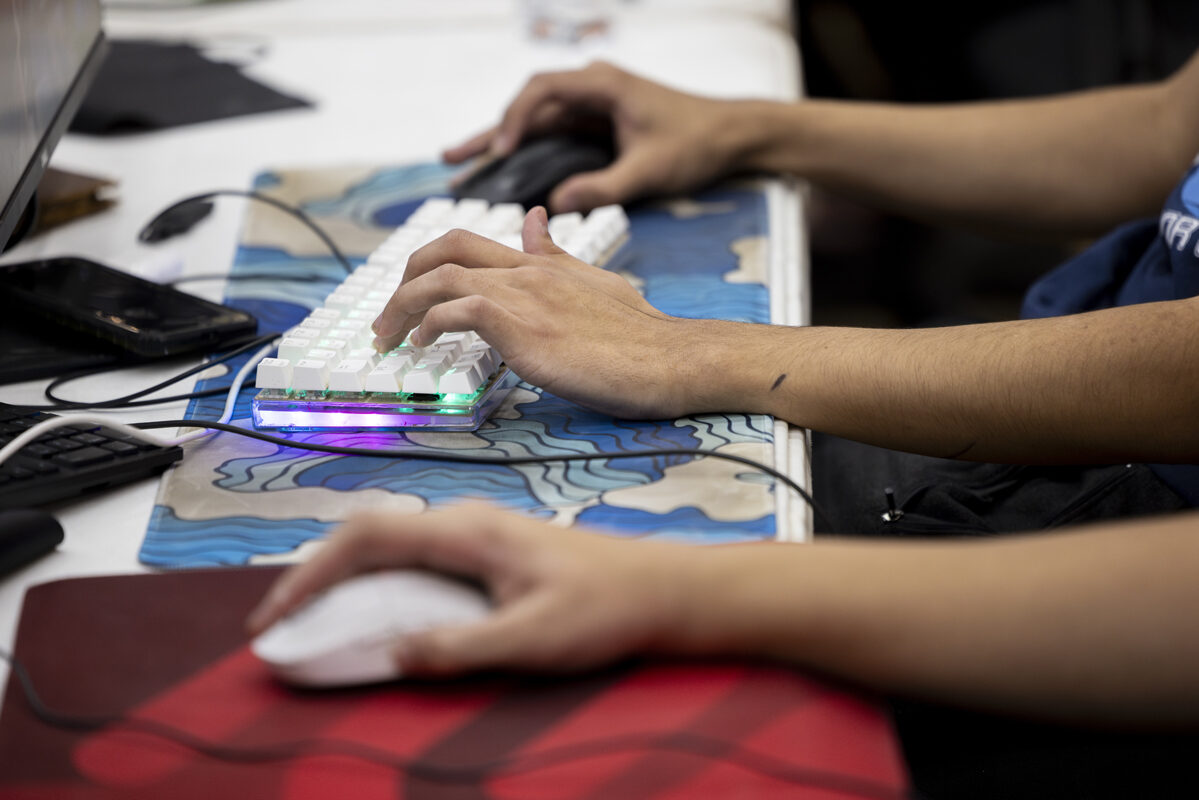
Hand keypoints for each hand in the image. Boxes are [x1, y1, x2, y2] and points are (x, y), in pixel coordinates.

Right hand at [246, 504, 691, 676]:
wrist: (660, 590)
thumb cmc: (606, 608)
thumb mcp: (533, 638)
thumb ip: (461, 646)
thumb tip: (390, 654)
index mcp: (468, 531)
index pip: (365, 538)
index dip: (309, 573)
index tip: (274, 615)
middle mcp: (464, 522)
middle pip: (367, 536)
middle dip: (314, 577)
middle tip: (281, 627)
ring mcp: (475, 533)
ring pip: (389, 546)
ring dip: (344, 580)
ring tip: (313, 623)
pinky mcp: (486, 551)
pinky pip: (414, 560)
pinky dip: (377, 584)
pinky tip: (375, 616)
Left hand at [370, 207, 718, 418]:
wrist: (672, 359)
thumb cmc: (642, 336)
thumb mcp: (597, 284)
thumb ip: (558, 256)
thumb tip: (534, 219)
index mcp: (543, 264)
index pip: (471, 243)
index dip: (430, 264)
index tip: (412, 297)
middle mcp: (529, 272)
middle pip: (445, 249)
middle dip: (403, 279)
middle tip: (387, 319)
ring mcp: (525, 295)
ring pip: (441, 277)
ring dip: (401, 307)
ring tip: (388, 339)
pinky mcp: (524, 326)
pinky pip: (457, 310)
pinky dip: (428, 324)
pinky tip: (422, 345)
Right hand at [444, 61, 746, 212]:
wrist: (730, 135)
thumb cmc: (697, 143)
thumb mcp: (650, 170)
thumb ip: (604, 187)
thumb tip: (557, 204)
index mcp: (603, 84)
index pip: (542, 89)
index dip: (515, 118)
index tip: (500, 148)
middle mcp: (591, 88)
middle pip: (528, 106)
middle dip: (491, 132)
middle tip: (452, 159)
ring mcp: (591, 106)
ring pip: (535, 121)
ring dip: (502, 142)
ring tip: (462, 166)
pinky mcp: (594, 125)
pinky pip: (551, 135)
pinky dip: (526, 152)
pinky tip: (502, 172)